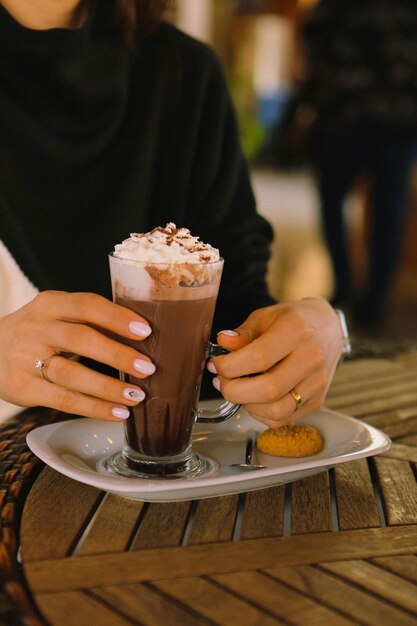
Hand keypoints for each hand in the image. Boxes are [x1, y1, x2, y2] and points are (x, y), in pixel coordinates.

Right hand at [0, 291, 155, 419]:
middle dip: (118, 355)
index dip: (117, 317)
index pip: (86, 305)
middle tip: (148, 368)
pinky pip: (64, 400)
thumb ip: (90, 320)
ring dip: (109, 387)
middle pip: (81, 340)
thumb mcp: (56, 315)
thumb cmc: (39, 332)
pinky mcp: (23, 388)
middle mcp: (36, 328)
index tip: (145, 330)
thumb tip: (142, 336)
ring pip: (73, 375)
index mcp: (49, 304)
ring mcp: (25, 359)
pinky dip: (94, 408)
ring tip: (136, 395)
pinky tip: (117, 412)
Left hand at [209, 298, 343, 427]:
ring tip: (237, 390)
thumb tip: (222, 344)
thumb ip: (243, 333)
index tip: (216, 364)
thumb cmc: (293, 320)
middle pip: (267, 389)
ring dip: (247, 405)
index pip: (258, 357)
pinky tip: (254, 399)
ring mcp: (317, 382)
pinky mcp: (318, 400)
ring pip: (276, 410)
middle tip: (221, 381)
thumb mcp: (265, 316)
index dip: (229, 366)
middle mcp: (311, 358)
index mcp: (296, 331)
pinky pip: (284, 419)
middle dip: (233, 390)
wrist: (328, 328)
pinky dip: (261, 414)